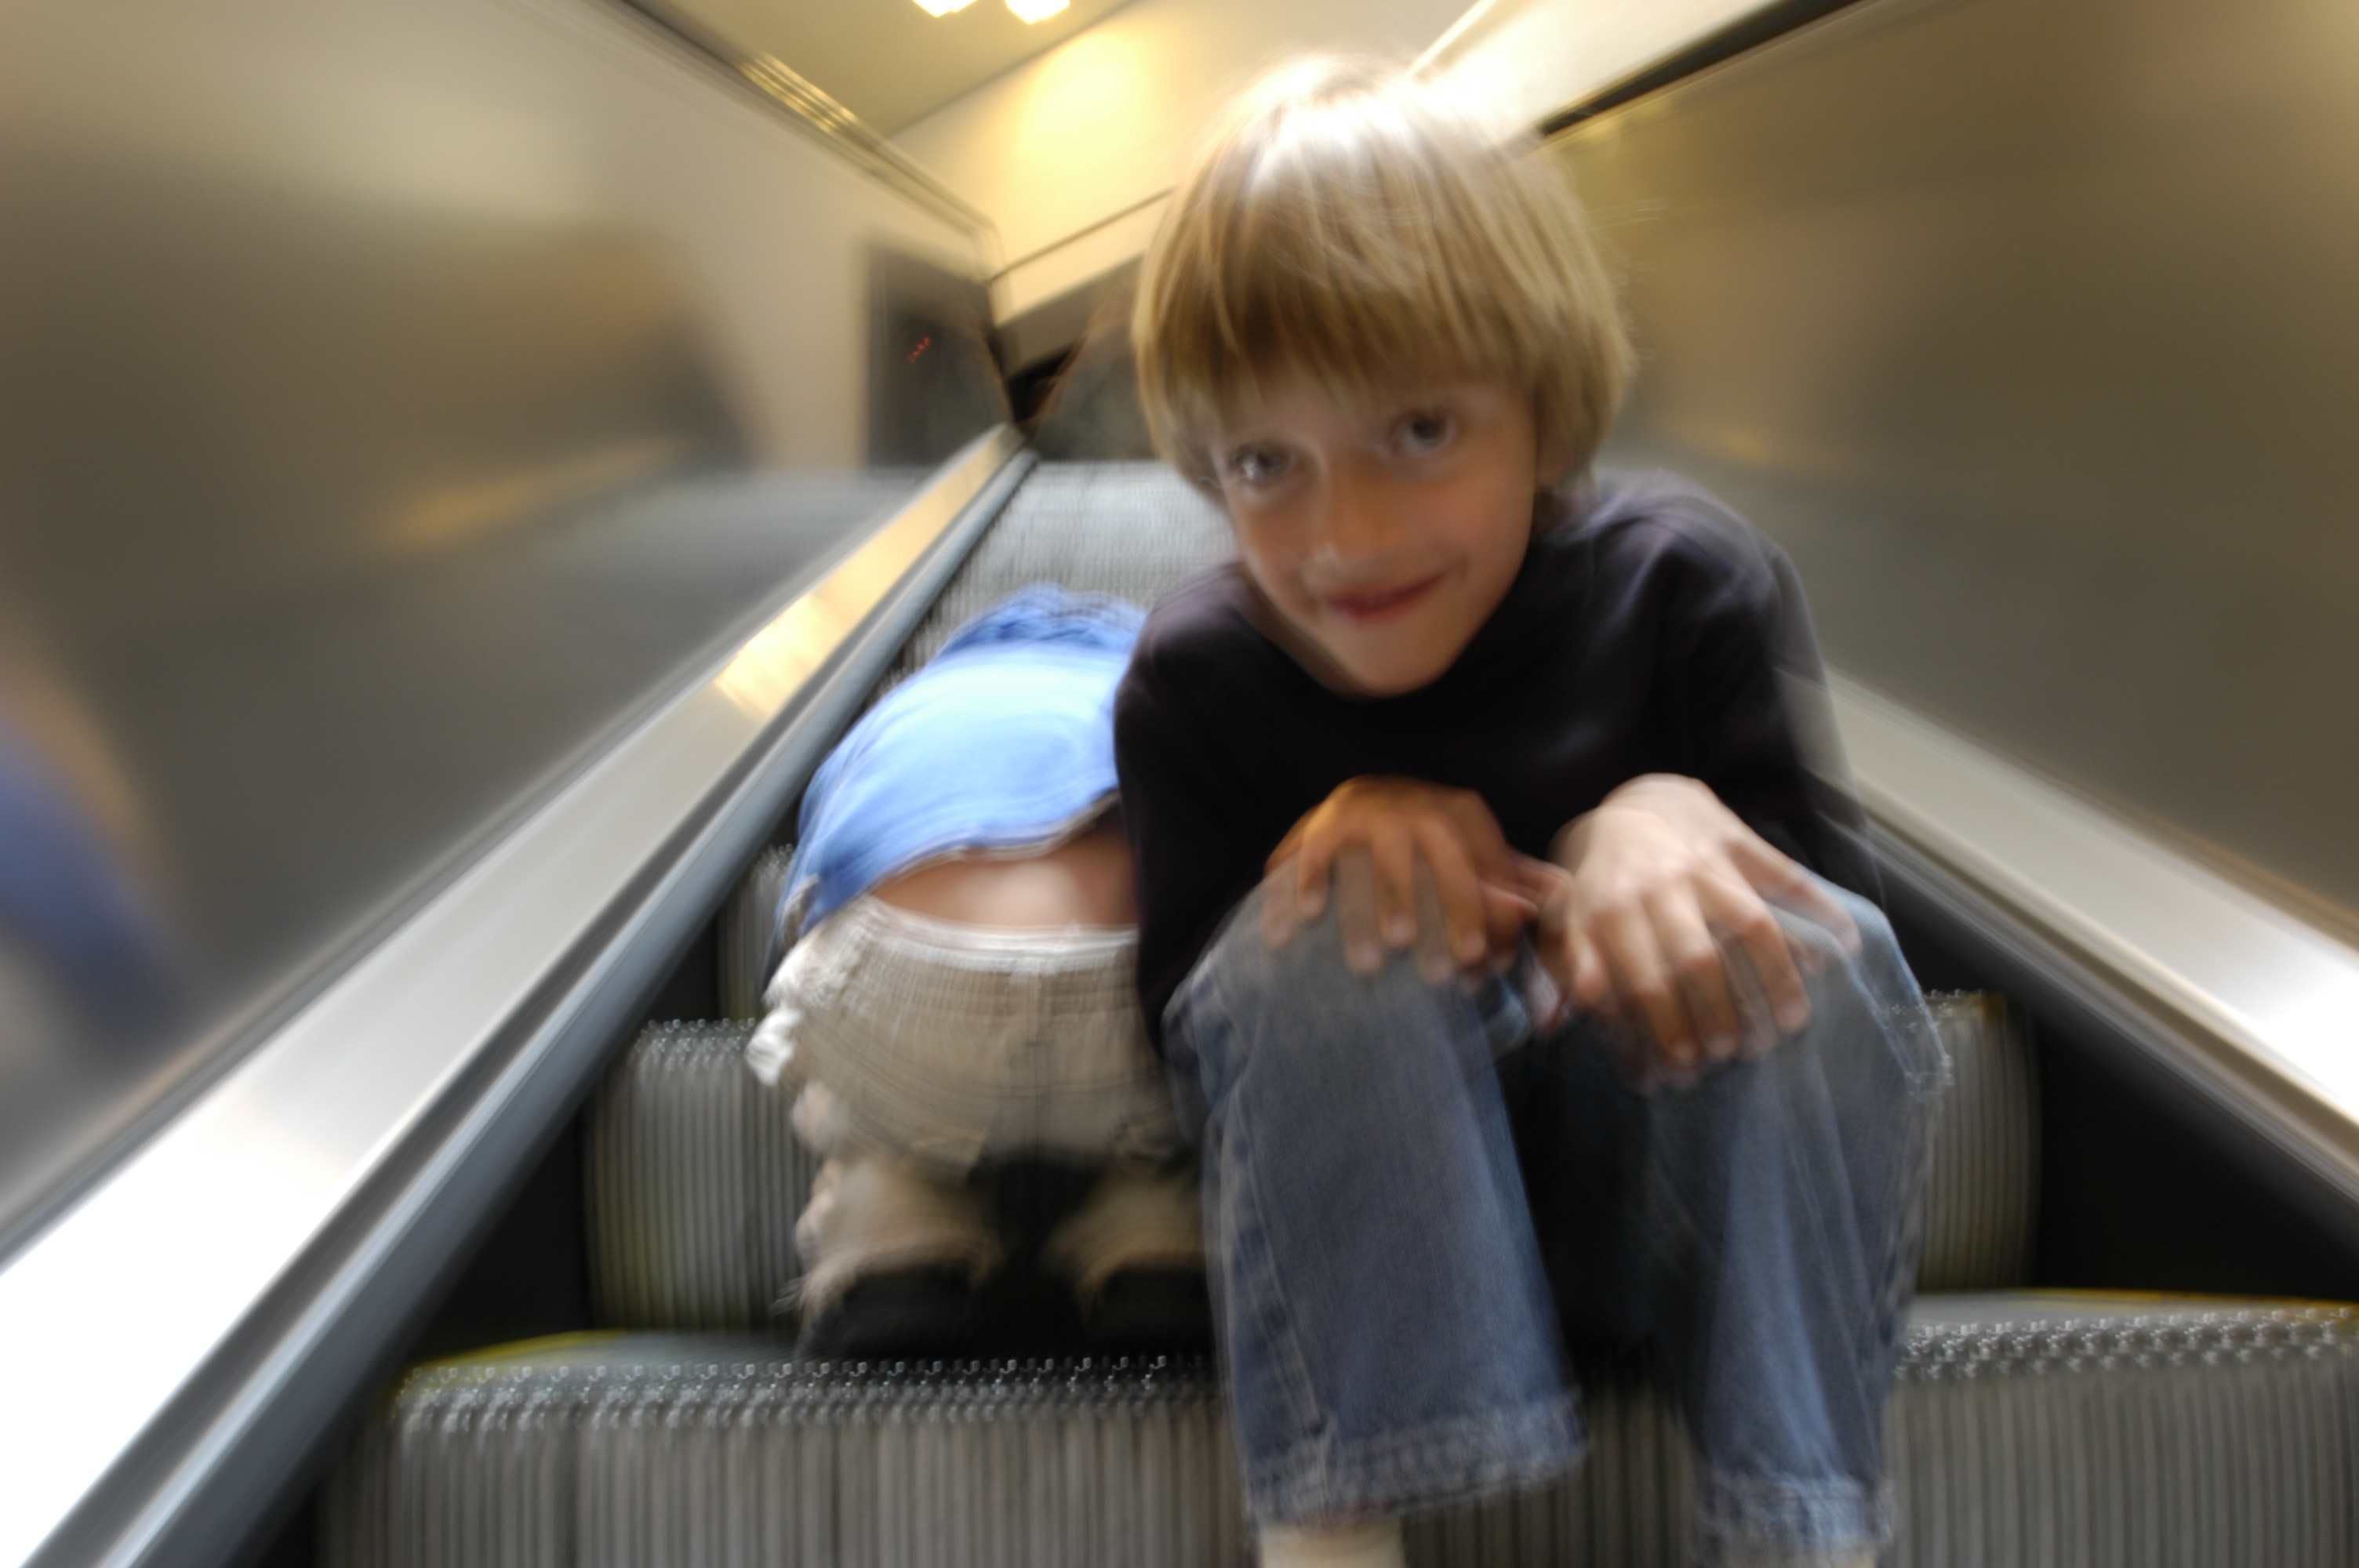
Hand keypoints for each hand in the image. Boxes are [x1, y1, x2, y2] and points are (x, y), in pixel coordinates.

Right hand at [1262, 776, 1550, 978]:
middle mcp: (1419, 804)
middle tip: (1454, 963)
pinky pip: (1321, 849)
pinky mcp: (1327, 820)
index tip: (1494, 963)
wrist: (1359, 804)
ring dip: (1391, 902)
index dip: (1497, 915)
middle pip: (1446, 855)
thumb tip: (1560, 896)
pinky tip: (1312, 915)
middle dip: (1454, 906)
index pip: (1489, 862)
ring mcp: (1372, 809)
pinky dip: (1314, 880)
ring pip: (1386, 856)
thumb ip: (1509, 876)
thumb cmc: (1425, 846)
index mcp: (1462, 812)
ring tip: (1390, 950)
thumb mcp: (1468, 854)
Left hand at [1535, 775, 1859, 1082]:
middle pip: (1698, 961)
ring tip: (1789, 1025)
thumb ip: (1562, 967)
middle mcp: (1660, 884)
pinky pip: (1786, 878)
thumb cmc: (1601, 875)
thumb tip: (1553, 1021)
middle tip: (1731, 1056)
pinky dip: (1820, 911)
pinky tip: (1844, 947)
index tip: (1676, 1072)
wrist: (1636, 801)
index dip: (1662, 1031)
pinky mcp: (1741, 844)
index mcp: (1609, 906)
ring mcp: (1705, 863)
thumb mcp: (1565, 916)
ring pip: (1750, 925)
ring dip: (1776, 980)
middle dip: (1718, 1017)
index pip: (1641, 981)